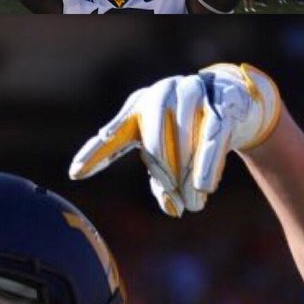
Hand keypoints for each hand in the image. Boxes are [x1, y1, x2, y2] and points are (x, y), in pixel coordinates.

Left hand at [68, 64, 280, 215]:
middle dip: (162, 171)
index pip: (114, 134)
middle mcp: (160, 96)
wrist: (228, 99)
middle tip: (172, 196)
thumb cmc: (186, 129)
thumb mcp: (169, 151)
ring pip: (184, 138)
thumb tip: (172, 208)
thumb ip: (163, 179)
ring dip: (187, 173)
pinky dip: (207, 162)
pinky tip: (204, 186)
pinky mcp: (220, 104)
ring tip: (192, 203)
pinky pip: (213, 135)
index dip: (94, 153)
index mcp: (138, 109)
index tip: (74, 173)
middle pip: (153, 139)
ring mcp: (190, 95)